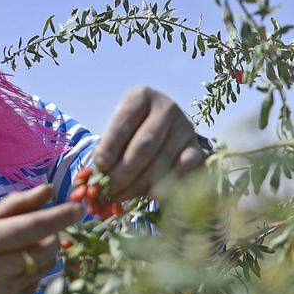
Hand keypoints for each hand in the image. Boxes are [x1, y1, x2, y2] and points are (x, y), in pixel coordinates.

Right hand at [0, 184, 81, 293]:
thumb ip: (14, 205)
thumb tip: (49, 190)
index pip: (32, 227)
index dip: (59, 217)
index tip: (79, 208)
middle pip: (46, 249)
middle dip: (53, 234)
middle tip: (43, 228)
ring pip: (45, 266)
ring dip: (43, 253)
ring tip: (17, 250)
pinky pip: (37, 284)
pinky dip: (33, 272)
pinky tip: (9, 270)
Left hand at [92, 86, 204, 200]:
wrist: (163, 134)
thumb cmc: (131, 133)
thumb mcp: (116, 133)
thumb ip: (106, 152)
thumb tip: (96, 178)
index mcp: (142, 96)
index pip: (123, 125)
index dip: (109, 149)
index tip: (99, 168)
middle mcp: (167, 108)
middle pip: (144, 146)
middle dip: (123, 172)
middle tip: (108, 190)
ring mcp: (185, 128)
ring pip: (161, 163)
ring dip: (138, 185)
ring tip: (120, 196)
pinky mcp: (197, 149)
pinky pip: (181, 172)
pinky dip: (165, 187)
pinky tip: (148, 195)